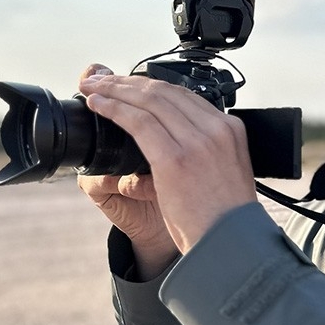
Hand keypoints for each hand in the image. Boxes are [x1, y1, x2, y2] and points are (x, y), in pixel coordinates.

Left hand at [78, 66, 257, 254]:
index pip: (186, 96)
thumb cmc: (225, 218)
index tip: (131, 85)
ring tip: (94, 89)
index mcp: (231, 129)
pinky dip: (114, 109)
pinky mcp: (174, 159)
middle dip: (129, 82)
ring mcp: (197, 142)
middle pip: (165, 92)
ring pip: (148, 100)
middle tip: (103, 80)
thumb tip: (185, 143)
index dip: (152, 87)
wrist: (230, 245)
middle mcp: (216, 129)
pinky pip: (137, 122)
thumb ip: (210, 151)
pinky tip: (98, 106)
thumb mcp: (228, 172)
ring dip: (116, 90)